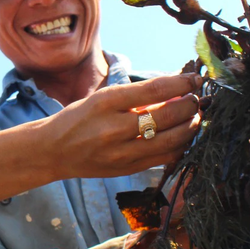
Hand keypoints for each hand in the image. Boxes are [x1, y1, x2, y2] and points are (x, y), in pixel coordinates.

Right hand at [48, 74, 201, 180]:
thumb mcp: (101, 99)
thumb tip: (176, 91)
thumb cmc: (79, 119)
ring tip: (194, 117)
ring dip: (190, 127)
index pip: (154, 90)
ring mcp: (122, 153)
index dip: (182, 83)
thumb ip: (136, 97)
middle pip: (168, 116)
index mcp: (106, 102)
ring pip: (172, 140)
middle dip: (191, 105)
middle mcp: (114, 128)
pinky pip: (165, 157)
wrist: (53, 151)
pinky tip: (183, 136)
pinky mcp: (127, 169)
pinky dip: (180, 145)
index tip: (195, 79)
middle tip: (196, 99)